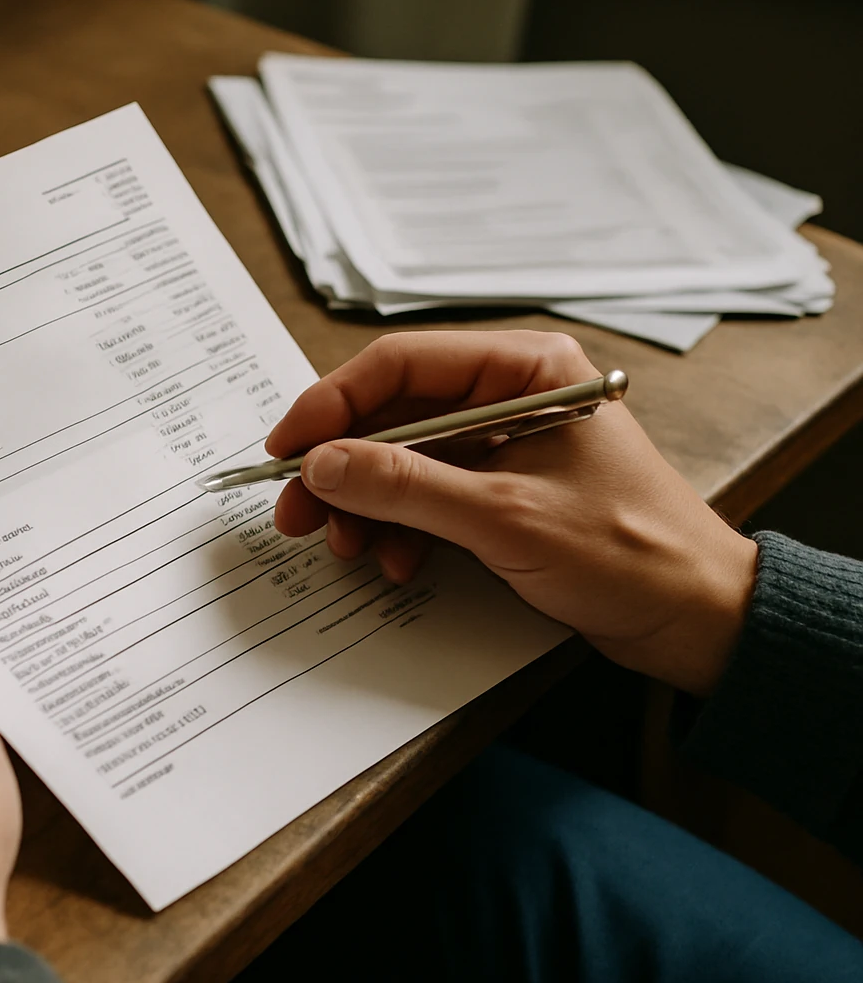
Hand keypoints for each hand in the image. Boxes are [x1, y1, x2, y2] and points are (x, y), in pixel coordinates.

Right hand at [267, 330, 756, 695]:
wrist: (697, 618)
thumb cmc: (631, 553)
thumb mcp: (503, 517)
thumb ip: (404, 485)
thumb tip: (320, 464)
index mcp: (525, 368)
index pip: (399, 365)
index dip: (331, 404)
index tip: (284, 448)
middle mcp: (509, 394)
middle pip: (392, 414)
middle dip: (341, 468)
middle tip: (295, 512)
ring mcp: (503, 443)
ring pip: (401, 460)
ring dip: (366, 507)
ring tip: (347, 550)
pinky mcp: (501, 490)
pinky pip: (427, 496)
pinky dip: (401, 529)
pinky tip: (396, 562)